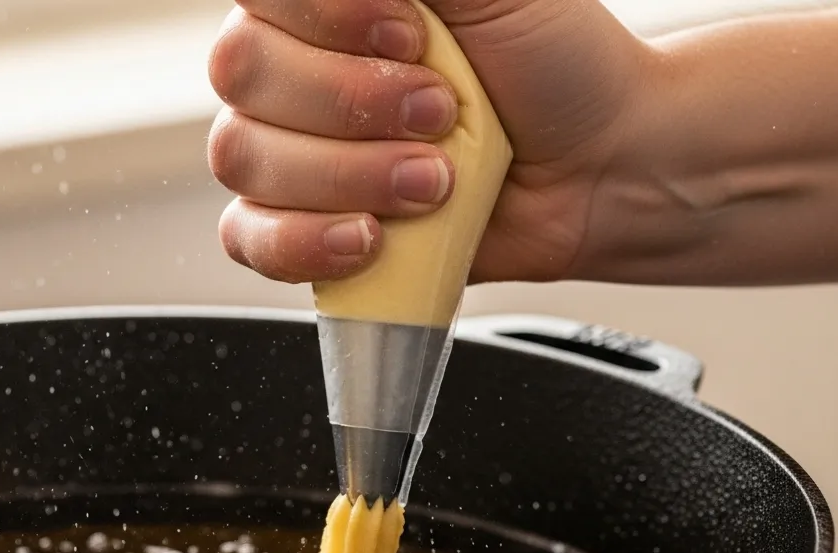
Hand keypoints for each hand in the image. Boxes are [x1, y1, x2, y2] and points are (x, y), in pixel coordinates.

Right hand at [206, 0, 650, 284]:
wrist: (595, 164)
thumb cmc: (552, 63)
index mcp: (324, 0)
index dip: (326, 19)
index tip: (412, 36)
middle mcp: (291, 69)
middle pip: (242, 76)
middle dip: (350, 103)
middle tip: (439, 114)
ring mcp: (289, 151)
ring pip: (244, 157)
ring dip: (346, 174)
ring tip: (431, 182)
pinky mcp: (300, 226)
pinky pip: (247, 238)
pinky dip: (303, 243)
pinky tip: (367, 237)